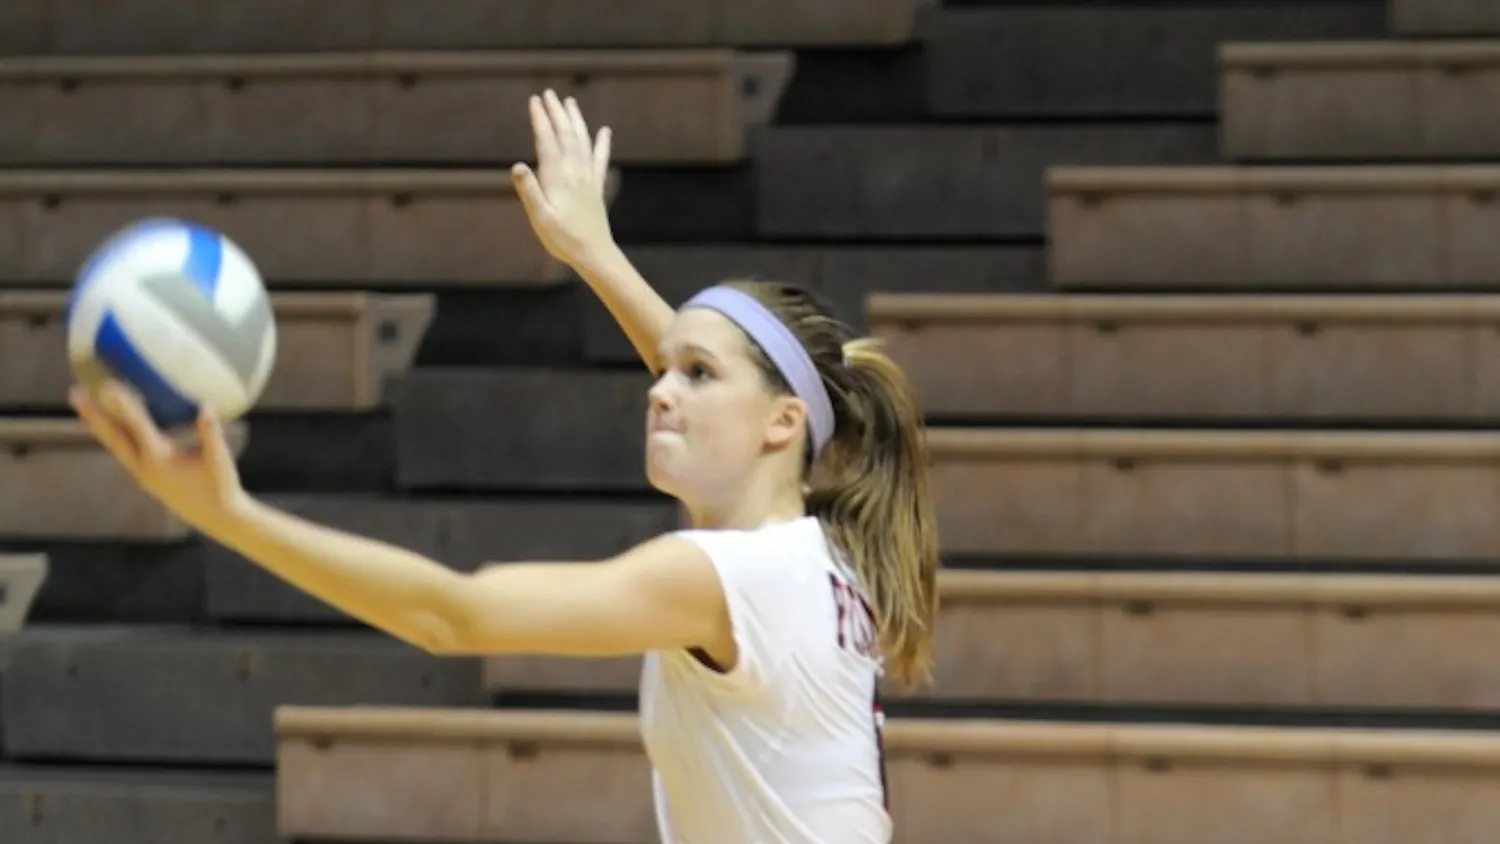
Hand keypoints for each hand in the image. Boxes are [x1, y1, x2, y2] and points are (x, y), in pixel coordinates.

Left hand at [69, 380, 248, 532]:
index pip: (137, 426)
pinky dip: (114, 435)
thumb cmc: (220, 486)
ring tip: (84, 406)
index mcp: (159, 460)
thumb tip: (206, 405)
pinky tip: (112, 426)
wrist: (217, 516)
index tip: (108, 385)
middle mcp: (144, 467)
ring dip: (99, 425)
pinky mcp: (146, 478)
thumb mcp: (218, 458)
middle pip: (112, 437)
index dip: (123, 404)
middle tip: (74, 393)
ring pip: (115, 445)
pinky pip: (124, 451)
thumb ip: (209, 431)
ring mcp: (142, 474)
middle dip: (93, 414)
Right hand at [511, 89, 615, 269]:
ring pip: (582, 141)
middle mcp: (575, 172)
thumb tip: (517, 165)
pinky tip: (605, 131)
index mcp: (557, 176)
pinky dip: (602, 143)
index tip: (534, 100)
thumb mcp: (539, 218)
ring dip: (575, 121)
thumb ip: (529, 191)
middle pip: (565, 135)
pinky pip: (600, 159)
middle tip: (548, 93)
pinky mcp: (596, 187)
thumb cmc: (563, 239)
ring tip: (570, 103)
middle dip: (556, 113)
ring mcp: (588, 178)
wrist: (594, 254)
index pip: (547, 141)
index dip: (540, 119)